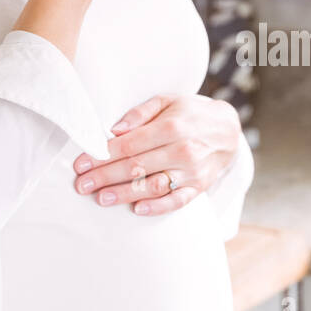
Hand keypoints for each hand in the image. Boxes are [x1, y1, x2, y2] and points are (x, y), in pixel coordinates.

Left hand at [71, 94, 241, 214]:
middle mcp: (182, 150)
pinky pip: (177, 201)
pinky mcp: (199, 187)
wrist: (229, 130)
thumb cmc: (191, 113)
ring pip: (153, 186)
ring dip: (125, 194)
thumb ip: (140, 113)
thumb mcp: (167, 100)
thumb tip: (114, 129)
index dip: (103, 155)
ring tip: (101, 198)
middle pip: (137, 166)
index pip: (130, 144)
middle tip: (82, 185)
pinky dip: (158, 207)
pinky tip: (137, 209)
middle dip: (105, 176)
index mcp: (172, 127)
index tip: (81, 163)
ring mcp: (192, 171)